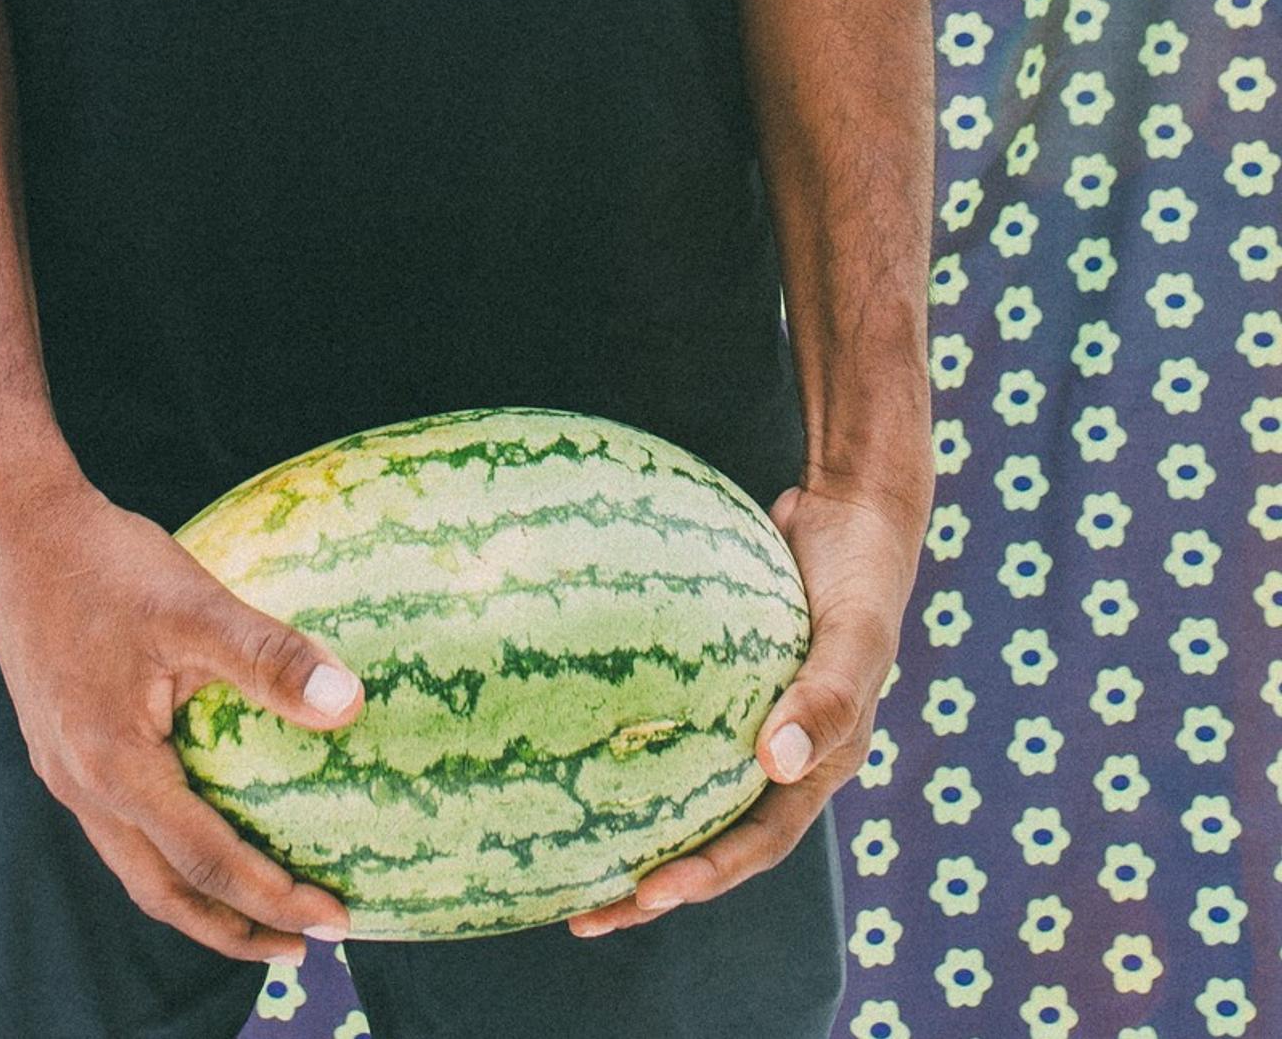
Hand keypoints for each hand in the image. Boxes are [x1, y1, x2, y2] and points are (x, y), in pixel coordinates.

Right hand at [0, 466, 365, 965]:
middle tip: (303, 945)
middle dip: (233, 929)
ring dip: (197, 897)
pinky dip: (166, 850)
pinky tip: (198, 823)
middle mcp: (81, 785)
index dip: (273, 898)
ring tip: (257, 905)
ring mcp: (63, 768)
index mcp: (113, 765)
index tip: (334, 919)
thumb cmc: (106, 561)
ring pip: (135, 865)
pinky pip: (118, 826)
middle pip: (162, 892)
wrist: (17, 525)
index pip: (206, 862)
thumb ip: (269, 657)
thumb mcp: (195, 603)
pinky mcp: (59, 744)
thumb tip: (348, 703)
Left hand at [567, 475, 927, 939]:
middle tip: (582, 911)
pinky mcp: (716, 678)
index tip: (645, 895)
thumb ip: (827, 697)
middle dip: (653, 881)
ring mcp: (745, 718)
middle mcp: (779, 757)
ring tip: (564, 853)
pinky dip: (627, 732)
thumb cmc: (861, 577)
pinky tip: (569, 734)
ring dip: (633, 822)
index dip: (705, 876)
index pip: (757, 841)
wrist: (850, 513)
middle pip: (711, 835)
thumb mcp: (857, 637)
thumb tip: (775, 764)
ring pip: (683, 785)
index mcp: (818, 767)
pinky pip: (668, 716)